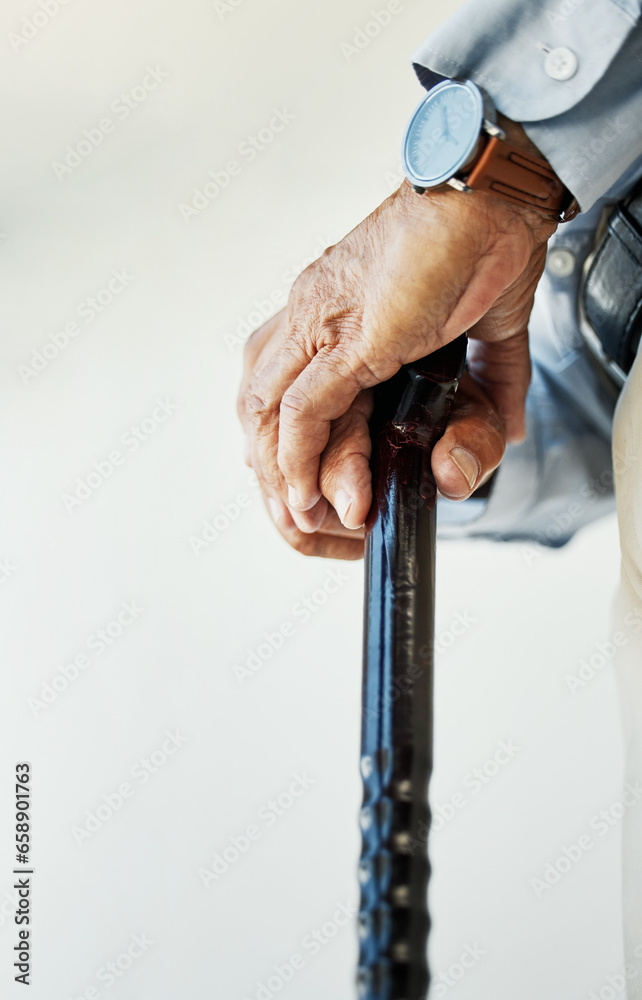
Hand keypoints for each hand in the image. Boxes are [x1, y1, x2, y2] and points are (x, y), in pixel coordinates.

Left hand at [241, 119, 556, 533]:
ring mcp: (319, 326)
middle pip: (264, 411)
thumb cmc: (481, 242)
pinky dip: (300, 460)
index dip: (287, 447)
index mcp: (329, 315)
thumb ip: (489, 385)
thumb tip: (507, 428)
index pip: (282, 391)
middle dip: (274, 472)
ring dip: (285, 476)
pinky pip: (303, 411)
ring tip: (305, 521)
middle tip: (299, 521)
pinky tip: (308, 496)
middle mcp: (309, 320)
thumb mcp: (482, 336)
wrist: (493, 193)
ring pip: (273, 418)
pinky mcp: (344, 337)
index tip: (311, 491)